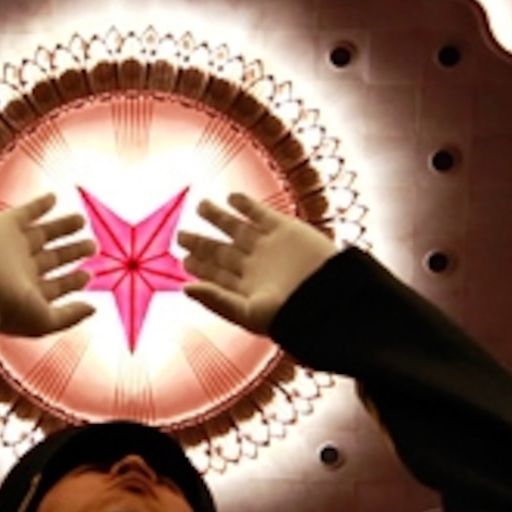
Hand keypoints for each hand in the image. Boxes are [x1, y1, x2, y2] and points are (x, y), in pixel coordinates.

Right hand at [0, 192, 95, 338]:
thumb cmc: (5, 307)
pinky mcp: (6, 223)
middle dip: (73, 252)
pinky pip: (26, 211)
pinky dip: (40, 204)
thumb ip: (70, 316)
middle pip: (53, 258)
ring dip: (63, 226)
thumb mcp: (44, 320)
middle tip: (93, 246)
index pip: (56, 285)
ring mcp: (14, 245)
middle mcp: (21, 269)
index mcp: (29, 292)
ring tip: (82, 220)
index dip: (73, 281)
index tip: (89, 275)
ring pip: (43, 233)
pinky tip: (54, 198)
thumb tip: (93, 308)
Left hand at [179, 194, 338, 336]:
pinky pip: (261, 213)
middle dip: (202, 243)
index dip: (200, 266)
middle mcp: (255, 265)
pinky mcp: (285, 229)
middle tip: (180, 235)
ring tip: (201, 206)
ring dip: (219, 217)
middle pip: (223, 251)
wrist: (330, 295)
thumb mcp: (248, 313)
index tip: (183, 258)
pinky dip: (246, 204)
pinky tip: (231, 197)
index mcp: (246, 287)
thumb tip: (184, 289)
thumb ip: (216, 300)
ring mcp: (269, 246)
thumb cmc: (290, 314)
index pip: (216, 274)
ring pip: (238, 228)